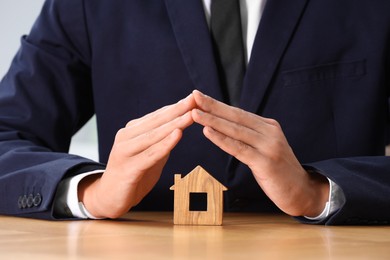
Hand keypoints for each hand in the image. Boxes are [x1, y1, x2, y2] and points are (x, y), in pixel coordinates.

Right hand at [78, 94, 195, 217]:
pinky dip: (165, 144)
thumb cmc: (132, 174)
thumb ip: (162, 141)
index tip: (194, 97)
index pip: (158, 116)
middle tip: (196, 99)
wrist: (109, 198)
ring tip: (191, 115)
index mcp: (132, 131)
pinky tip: (178, 135)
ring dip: (175, 124)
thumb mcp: (151, 155)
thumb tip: (180, 126)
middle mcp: (126, 137)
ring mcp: (125, 151)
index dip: (177, 106)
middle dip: (178, 110)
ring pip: (155, 135)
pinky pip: (150, 154)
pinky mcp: (128, 168)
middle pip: (157, 121)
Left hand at [191, 90, 328, 216]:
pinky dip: (222, 139)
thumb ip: (250, 136)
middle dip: (212, 106)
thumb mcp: (265, 148)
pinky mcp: (265, 162)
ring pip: (235, 130)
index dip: (217, 105)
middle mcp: (269, 132)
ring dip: (213, 121)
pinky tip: (207, 132)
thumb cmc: (278, 171)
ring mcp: (268, 146)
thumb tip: (226, 127)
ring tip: (195, 113)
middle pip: (235, 116)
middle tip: (194, 96)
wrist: (302, 191)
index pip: (238, 113)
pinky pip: (239, 148)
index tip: (200, 96)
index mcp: (268, 126)